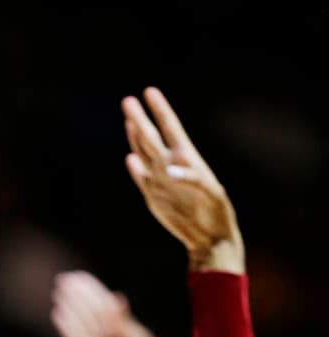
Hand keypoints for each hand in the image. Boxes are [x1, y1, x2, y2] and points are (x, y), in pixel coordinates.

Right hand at [52, 272, 164, 336]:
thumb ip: (123, 323)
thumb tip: (116, 299)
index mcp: (121, 323)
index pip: (102, 301)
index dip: (90, 288)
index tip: (79, 276)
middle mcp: (105, 332)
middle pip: (88, 308)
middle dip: (76, 294)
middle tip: (64, 279)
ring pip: (79, 321)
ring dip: (69, 306)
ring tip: (59, 292)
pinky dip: (66, 327)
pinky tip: (58, 313)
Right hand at [123, 88, 241, 271]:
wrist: (209, 237)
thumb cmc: (216, 212)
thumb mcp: (210, 193)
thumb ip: (190, 179)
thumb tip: (169, 171)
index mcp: (187, 158)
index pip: (170, 127)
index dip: (160, 109)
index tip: (149, 91)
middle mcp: (171, 165)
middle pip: (151, 137)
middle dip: (140, 119)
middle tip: (128, 100)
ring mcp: (161, 181)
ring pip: (145, 154)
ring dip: (136, 138)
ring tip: (129, 119)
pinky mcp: (154, 198)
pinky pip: (142, 179)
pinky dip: (136, 169)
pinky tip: (130, 158)